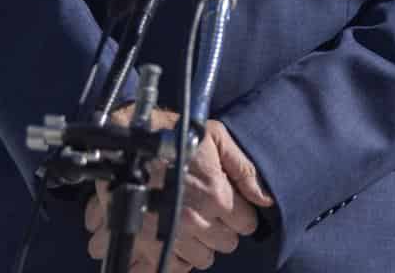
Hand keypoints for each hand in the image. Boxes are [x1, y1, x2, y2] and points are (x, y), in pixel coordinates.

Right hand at [84, 106, 274, 268]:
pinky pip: (179, 266)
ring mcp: (174, 235)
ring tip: (192, 223)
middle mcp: (198, 220)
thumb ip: (244, 169)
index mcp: (217, 195)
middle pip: (228, 243)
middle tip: (209, 211)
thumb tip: (266, 198)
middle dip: (223, 228)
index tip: (229, 204)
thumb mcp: (216, 137)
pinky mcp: (152, 244)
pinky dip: (180, 256)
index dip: (240, 213)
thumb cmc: (174, 135)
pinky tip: (177, 237)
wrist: (129, 142)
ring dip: (202, 244)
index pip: (247, 224)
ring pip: (205, 259)